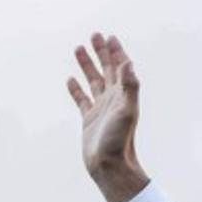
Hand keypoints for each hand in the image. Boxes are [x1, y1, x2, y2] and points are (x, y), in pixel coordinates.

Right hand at [66, 33, 150, 201]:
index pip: (121, 68)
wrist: (110, 166)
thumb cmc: (120, 140)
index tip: (110, 37)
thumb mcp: (127, 110)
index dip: (116, 52)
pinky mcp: (88, 120)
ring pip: (93, 81)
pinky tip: (71, 79)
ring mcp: (100, 109)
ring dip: (87, 65)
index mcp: (124, 95)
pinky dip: (76, 88)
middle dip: (101, 53)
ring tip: (78, 48)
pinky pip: (81, 99)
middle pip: (107, 70)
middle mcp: (113, 100)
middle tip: (94, 35)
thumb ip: (130, 86)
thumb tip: (128, 62)